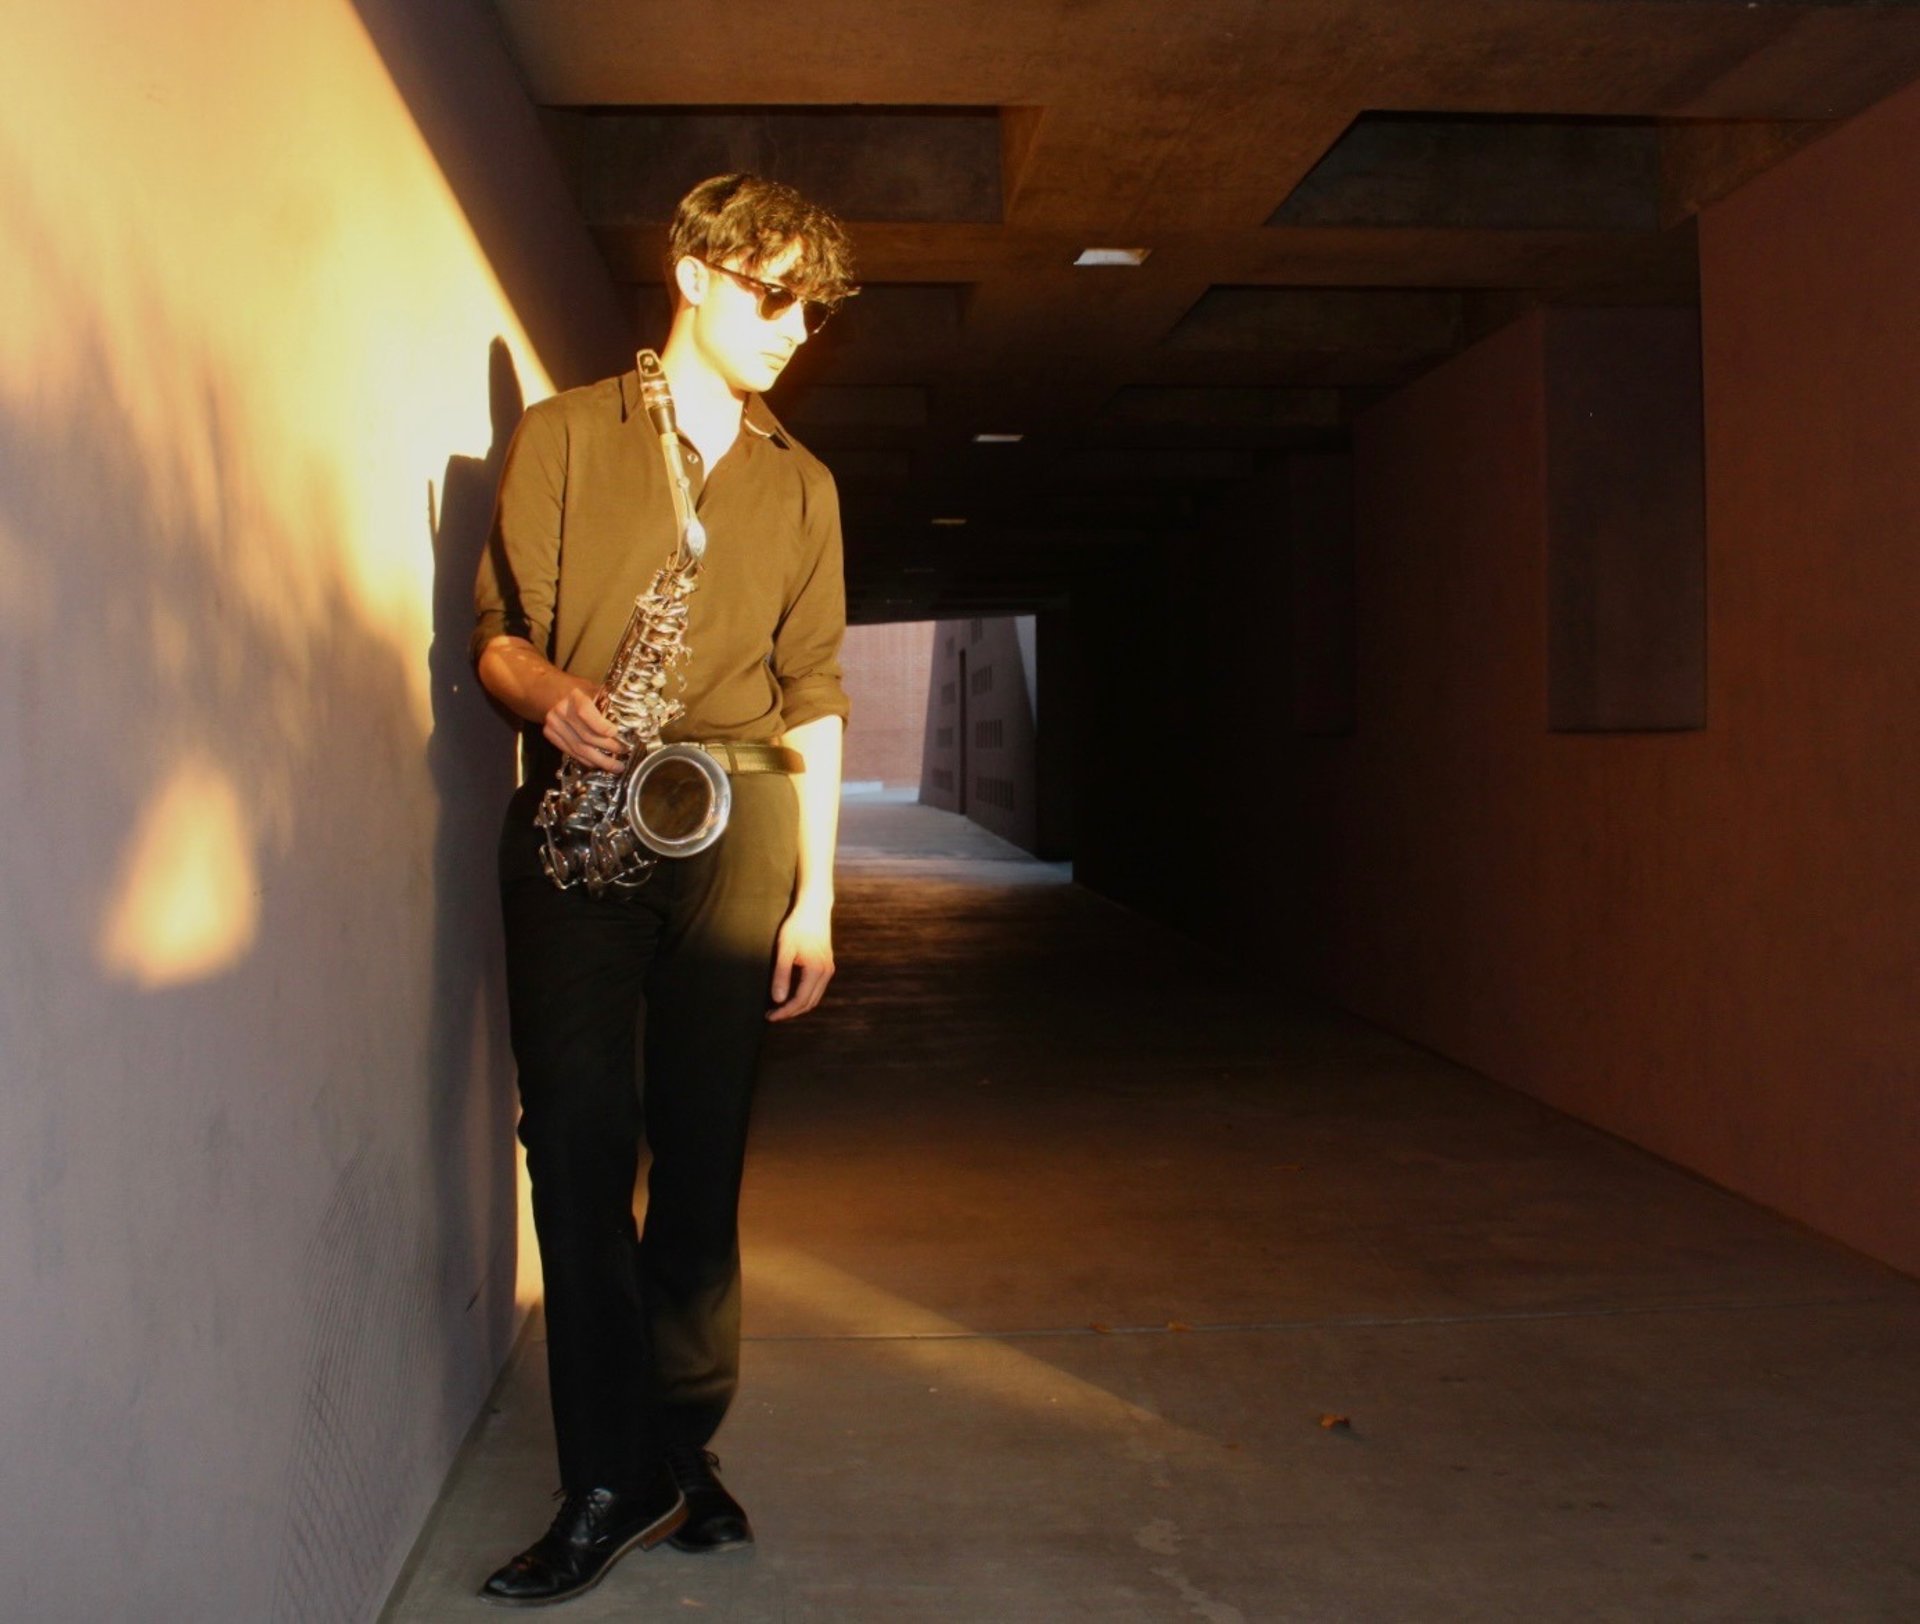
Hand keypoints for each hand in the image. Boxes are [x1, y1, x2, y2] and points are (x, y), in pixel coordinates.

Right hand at [544, 682, 626, 770]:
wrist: (552, 691)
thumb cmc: (580, 691)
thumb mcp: (594, 689)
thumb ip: (608, 703)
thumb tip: (633, 718)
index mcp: (575, 696)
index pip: (585, 713)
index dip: (600, 726)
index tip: (616, 733)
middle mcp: (561, 711)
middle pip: (585, 736)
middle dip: (608, 747)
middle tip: (624, 752)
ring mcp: (553, 724)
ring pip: (578, 748)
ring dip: (599, 760)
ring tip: (616, 766)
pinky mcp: (550, 735)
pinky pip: (571, 752)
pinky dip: (586, 760)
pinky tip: (599, 764)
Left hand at [767, 898, 833, 1021]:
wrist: (814, 909)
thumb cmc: (797, 927)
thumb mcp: (785, 950)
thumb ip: (781, 975)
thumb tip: (777, 999)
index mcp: (816, 970)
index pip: (800, 1000)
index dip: (784, 1012)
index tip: (769, 1016)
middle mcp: (826, 972)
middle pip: (809, 1003)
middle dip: (790, 1012)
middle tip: (771, 1015)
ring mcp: (829, 970)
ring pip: (814, 998)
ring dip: (798, 1007)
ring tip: (779, 1008)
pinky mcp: (827, 966)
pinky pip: (816, 990)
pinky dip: (804, 998)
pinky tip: (790, 995)